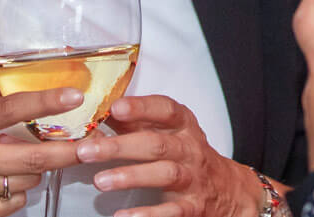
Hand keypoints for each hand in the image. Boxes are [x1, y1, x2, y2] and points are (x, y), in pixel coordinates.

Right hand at [0, 82, 85, 216]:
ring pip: (26, 182)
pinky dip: (19, 192)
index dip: (46, 102)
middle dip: (67, 151)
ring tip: (25, 160)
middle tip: (90, 144)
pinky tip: (6, 180)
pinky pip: (14, 205)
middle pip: (31, 157)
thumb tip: (36, 80)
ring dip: (36, 171)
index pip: (11, 109)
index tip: (74, 96)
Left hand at [75, 94, 264, 216]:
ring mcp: (192, 177)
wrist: (227, 189)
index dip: (141, 107)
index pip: (165, 110)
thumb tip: (98, 115)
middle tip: (86, 150)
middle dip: (120, 147)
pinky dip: (149, 214)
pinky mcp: (193, 206)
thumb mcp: (169, 132)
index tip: (116, 108)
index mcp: (183, 126)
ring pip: (164, 174)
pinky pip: (172, 211)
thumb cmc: (187, 154)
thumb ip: (136, 123)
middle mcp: (189, 148)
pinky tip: (125, 216)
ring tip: (101, 181)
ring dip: (131, 176)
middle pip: (156, 144)